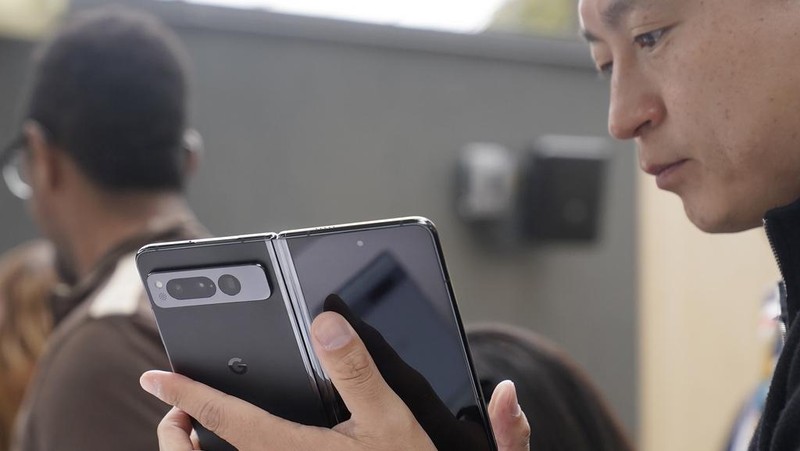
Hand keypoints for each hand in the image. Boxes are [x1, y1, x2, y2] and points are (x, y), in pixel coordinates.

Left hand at [141, 310, 529, 449]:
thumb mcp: (390, 417)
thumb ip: (356, 369)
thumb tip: (326, 322)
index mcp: (293, 450)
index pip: (226, 418)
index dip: (187, 394)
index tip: (156, 377)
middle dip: (177, 432)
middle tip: (171, 409)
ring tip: (191, 428)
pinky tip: (243, 445)